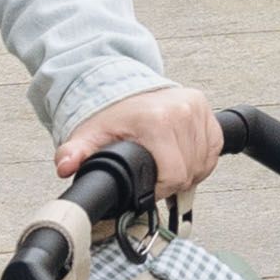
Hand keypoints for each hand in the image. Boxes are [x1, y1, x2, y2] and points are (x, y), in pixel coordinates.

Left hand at [53, 83, 226, 204]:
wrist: (128, 90)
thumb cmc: (112, 116)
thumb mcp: (90, 135)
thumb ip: (75, 153)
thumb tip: (65, 166)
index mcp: (157, 120)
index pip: (173, 173)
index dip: (161, 189)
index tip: (149, 189)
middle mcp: (182, 112)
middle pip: (190, 171)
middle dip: (173, 182)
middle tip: (156, 180)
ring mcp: (198, 110)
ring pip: (204, 162)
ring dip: (189, 172)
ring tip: (168, 169)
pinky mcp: (208, 112)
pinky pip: (214, 149)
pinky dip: (202, 160)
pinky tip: (185, 159)